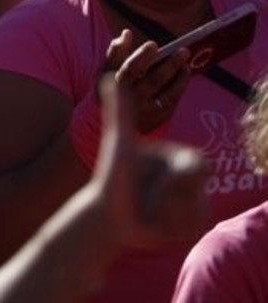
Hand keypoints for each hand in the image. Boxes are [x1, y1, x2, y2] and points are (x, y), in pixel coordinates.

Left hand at [87, 75, 208, 247]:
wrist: (106, 212)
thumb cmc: (110, 175)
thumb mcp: (118, 143)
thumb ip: (120, 112)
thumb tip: (109, 77)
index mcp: (175, 154)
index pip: (198, 163)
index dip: (180, 178)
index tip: (160, 183)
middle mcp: (186, 175)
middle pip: (201, 189)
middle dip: (173, 200)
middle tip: (148, 203)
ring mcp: (191, 198)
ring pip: (198, 211)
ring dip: (169, 216)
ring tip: (145, 211)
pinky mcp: (190, 220)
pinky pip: (194, 226)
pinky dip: (172, 229)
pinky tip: (153, 224)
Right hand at [102, 29, 192, 134]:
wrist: (108, 124)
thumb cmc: (110, 89)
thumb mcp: (106, 71)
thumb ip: (116, 51)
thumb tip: (127, 33)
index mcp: (116, 85)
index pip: (130, 69)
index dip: (141, 57)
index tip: (154, 44)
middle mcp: (132, 100)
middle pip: (153, 81)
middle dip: (169, 65)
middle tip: (183, 51)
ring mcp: (146, 112)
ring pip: (167, 94)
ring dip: (179, 78)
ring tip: (186, 64)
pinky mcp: (157, 119)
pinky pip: (172, 103)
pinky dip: (179, 88)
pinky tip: (184, 76)